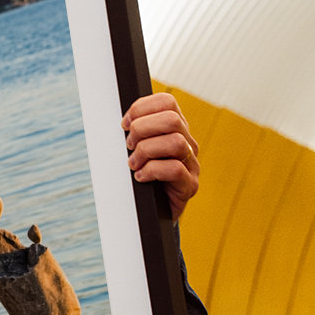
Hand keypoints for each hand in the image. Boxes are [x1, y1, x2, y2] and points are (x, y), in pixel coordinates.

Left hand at [122, 93, 199, 220]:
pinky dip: (151, 171)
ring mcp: (192, 164)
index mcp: (175, 129)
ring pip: (175, 142)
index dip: (141, 108)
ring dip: (146, 151)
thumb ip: (134, 132)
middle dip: (142, 129)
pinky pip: (175, 169)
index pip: (167, 102)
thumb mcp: (136, 149)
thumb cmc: (142, 176)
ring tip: (133, 164)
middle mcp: (188, 143)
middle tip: (129, 146)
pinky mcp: (190, 185)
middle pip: (172, 119)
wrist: (152, 212)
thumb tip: (122, 122)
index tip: (124, 124)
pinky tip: (140, 177)